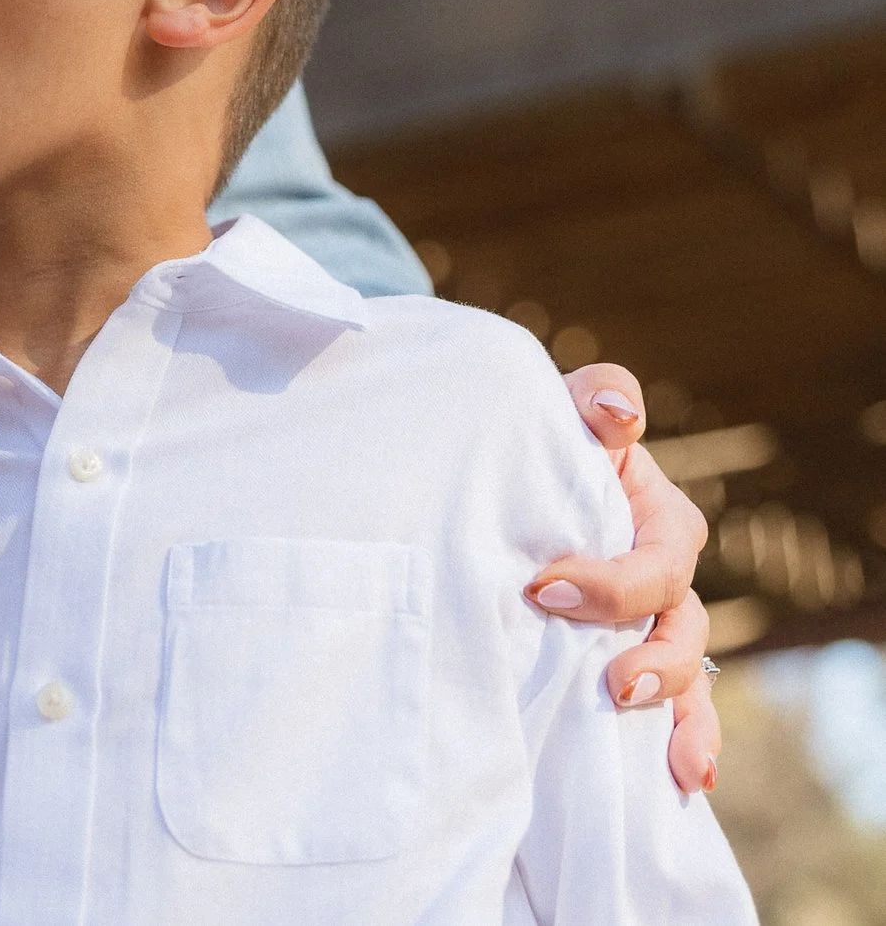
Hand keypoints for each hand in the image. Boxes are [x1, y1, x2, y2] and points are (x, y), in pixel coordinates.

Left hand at [533, 364, 720, 792]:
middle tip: (610, 682)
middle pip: (677, 621)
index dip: (616, 579)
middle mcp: (659, 573)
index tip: (543, 590)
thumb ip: (591, 398)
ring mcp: (645, 622)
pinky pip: (672, 708)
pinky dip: (686, 741)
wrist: (489, 481)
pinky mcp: (624, 660)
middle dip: (652, 655)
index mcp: (652, 516)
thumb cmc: (530, 442)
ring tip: (639, 727)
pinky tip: (686, 777)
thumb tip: (616, 410)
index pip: (663, 551)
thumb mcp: (555, 411)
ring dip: (673, 703)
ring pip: (683, 668)